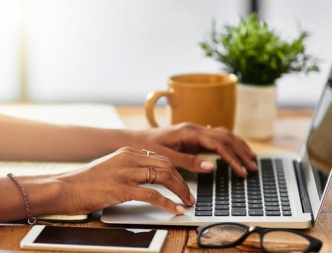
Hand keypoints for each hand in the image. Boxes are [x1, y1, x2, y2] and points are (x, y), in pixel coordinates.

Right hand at [57, 147, 194, 215]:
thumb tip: (149, 178)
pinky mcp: (121, 187)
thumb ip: (130, 168)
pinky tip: (175, 209)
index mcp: (128, 152)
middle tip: (189, 195)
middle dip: (182, 182)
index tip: (183, 184)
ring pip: (164, 177)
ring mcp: (126, 172)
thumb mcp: (111, 167)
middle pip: (167, 166)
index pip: (161, 159)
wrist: (65, 187)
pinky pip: (153, 195)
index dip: (177, 172)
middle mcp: (129, 158)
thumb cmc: (86, 181)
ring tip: (187, 202)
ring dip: (180, 191)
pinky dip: (168, 203)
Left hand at [129, 123, 256, 176]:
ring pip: (223, 135)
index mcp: (189, 132)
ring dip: (238, 146)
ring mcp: (194, 131)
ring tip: (250, 158)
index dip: (232, 158)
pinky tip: (234, 148)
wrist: (134, 141)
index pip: (219, 143)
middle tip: (253, 167)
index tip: (242, 171)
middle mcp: (195, 128)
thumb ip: (189, 162)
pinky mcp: (192, 136)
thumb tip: (212, 167)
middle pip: (226, 137)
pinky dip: (228, 143)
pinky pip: (216, 137)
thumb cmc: (146, 148)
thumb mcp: (166, 157)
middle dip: (241, 152)